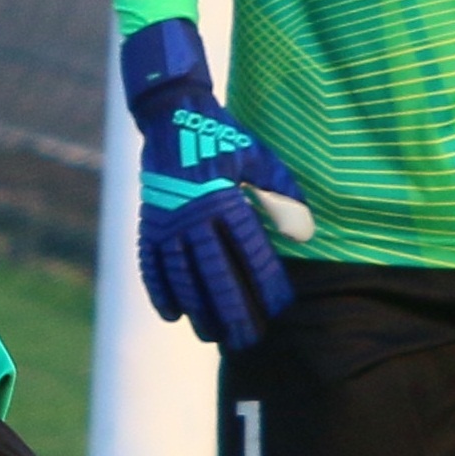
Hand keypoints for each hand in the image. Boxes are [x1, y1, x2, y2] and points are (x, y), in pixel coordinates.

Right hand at [122, 18, 313, 352]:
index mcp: (225, 198)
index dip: (266, 283)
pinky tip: (173, 315)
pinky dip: (160, 291)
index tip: (281, 307)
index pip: (250, 252)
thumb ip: (283, 196)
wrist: (172, 115)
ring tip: (212, 335)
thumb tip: (306, 236)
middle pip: (214, 274)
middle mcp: (193, 214)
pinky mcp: (149, 223)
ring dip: (196, 309)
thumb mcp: (259, 158)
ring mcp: (167, 221)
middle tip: (247, 340)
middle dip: (231, 312)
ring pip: (182, 276)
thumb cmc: (225, 138)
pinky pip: (151, 264)